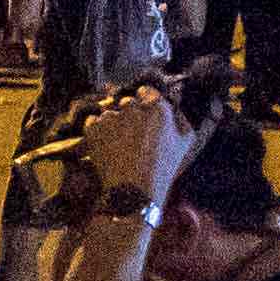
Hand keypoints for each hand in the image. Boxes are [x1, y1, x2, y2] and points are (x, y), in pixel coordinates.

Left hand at [76, 81, 196, 210]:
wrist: (134, 190)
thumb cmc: (163, 168)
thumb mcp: (185, 142)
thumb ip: (180, 117)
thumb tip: (173, 102)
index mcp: (157, 107)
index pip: (146, 90)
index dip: (144, 101)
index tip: (143, 113)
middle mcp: (133, 107)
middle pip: (127, 101)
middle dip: (128, 113)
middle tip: (131, 133)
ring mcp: (111, 116)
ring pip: (110, 111)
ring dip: (113, 122)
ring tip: (118, 143)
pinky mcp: (93, 127)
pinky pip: (94, 121)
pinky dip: (98, 130)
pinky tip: (107, 146)